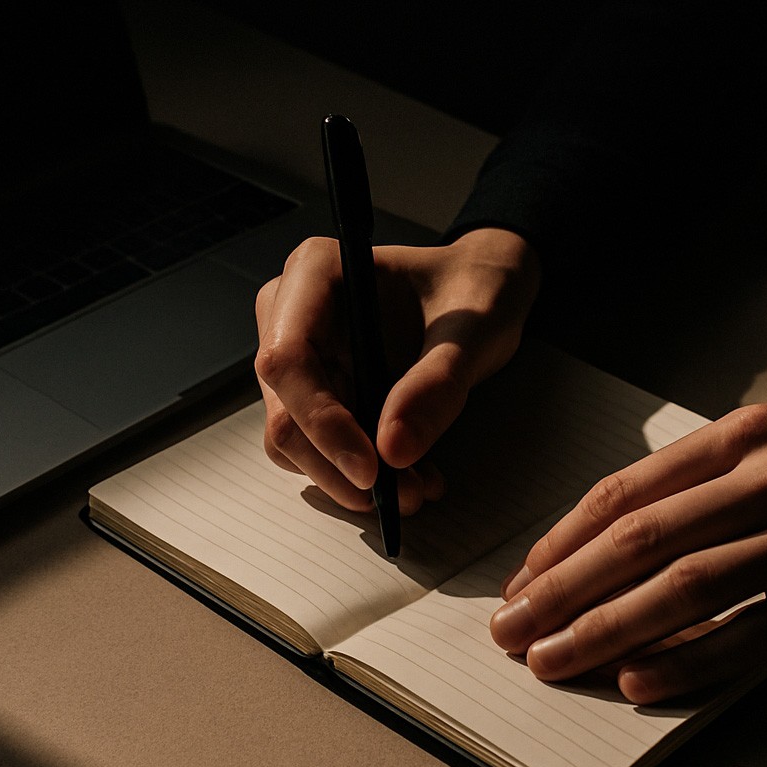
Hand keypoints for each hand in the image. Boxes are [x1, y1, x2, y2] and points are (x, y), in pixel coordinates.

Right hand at [254, 227, 539, 513]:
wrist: (482, 291)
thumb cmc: (475, 290)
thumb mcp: (473, 330)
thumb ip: (437, 382)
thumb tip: (393, 448)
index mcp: (316, 271)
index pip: (287, 359)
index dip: (321, 421)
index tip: (370, 468)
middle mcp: (291, 313)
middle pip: (284, 410)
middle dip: (339, 464)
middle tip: (402, 494)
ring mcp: (299, 356)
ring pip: (295, 440)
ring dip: (349, 478)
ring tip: (415, 486)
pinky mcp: (315, 391)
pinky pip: (319, 447)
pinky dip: (358, 472)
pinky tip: (410, 473)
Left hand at [490, 400, 766, 702]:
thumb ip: (695, 480)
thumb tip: (610, 537)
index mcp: (741, 438)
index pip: (625, 495)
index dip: (562, 544)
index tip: (522, 581)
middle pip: (641, 543)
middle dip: (563, 592)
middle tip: (512, 631)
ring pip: (688, 591)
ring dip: (609, 631)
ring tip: (555, 661)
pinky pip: (758, 636)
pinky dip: (694, 662)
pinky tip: (642, 682)